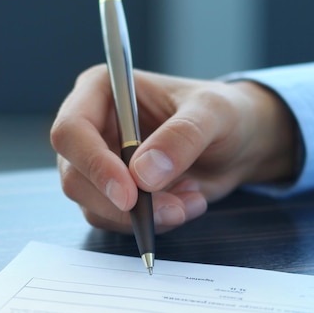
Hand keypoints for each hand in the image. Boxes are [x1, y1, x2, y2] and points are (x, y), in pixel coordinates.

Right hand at [51, 64, 296, 233]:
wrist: (241, 143)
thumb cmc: (226, 113)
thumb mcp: (214, 114)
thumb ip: (182, 137)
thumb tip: (142, 175)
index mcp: (102, 91)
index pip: (72, 131)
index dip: (94, 166)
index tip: (130, 194)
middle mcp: (94, 128)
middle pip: (75, 177)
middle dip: (123, 204)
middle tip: (173, 210)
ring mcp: (102, 164)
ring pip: (95, 206)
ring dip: (145, 216)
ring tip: (192, 200)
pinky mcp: (118, 193)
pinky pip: (119, 220)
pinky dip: (154, 222)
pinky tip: (188, 202)